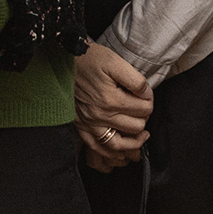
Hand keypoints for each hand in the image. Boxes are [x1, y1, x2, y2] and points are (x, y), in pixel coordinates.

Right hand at [74, 40, 152, 172]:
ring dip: (134, 141)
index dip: (150, 101)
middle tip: (142, 108)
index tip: (146, 94)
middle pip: (136, 127)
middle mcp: (100, 115)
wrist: (62, 61)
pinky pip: (98, 148)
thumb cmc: (88, 59)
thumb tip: (147, 94)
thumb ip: (135, 79)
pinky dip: (112, 153)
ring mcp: (89, 124)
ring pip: (119, 145)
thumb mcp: (114, 61)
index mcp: (111, 99)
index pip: (144, 109)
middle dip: (144, 117)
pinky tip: (122, 149)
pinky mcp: (81, 127)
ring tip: (142, 134)